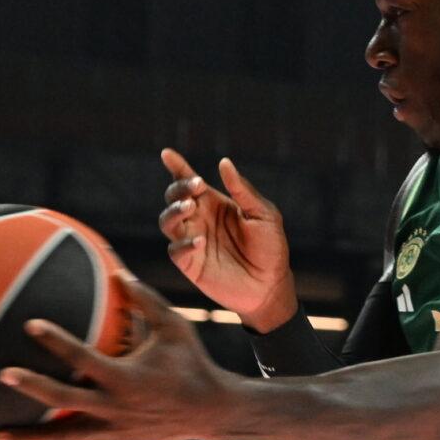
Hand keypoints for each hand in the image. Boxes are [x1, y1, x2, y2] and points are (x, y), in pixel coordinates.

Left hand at [0, 280, 236, 439]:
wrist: (211, 412)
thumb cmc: (191, 363)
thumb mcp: (175, 328)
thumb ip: (145, 302)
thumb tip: (118, 272)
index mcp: (126, 377)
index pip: (84, 358)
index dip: (57, 341)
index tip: (30, 324)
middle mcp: (115, 406)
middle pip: (65, 400)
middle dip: (32, 387)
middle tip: (2, 375)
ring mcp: (114, 429)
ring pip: (65, 437)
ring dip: (29, 437)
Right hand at [159, 149, 295, 326]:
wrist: (271, 285)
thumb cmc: (270, 248)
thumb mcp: (264, 215)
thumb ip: (243, 191)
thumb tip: (224, 163)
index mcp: (214, 204)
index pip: (190, 181)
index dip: (177, 167)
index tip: (167, 154)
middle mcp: (199, 219)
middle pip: (174, 197)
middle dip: (180, 188)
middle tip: (196, 187)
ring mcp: (192, 240)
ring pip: (168, 220)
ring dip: (174, 210)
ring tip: (190, 206)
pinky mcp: (190, 263)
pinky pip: (176, 249)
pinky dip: (184, 243)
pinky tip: (201, 241)